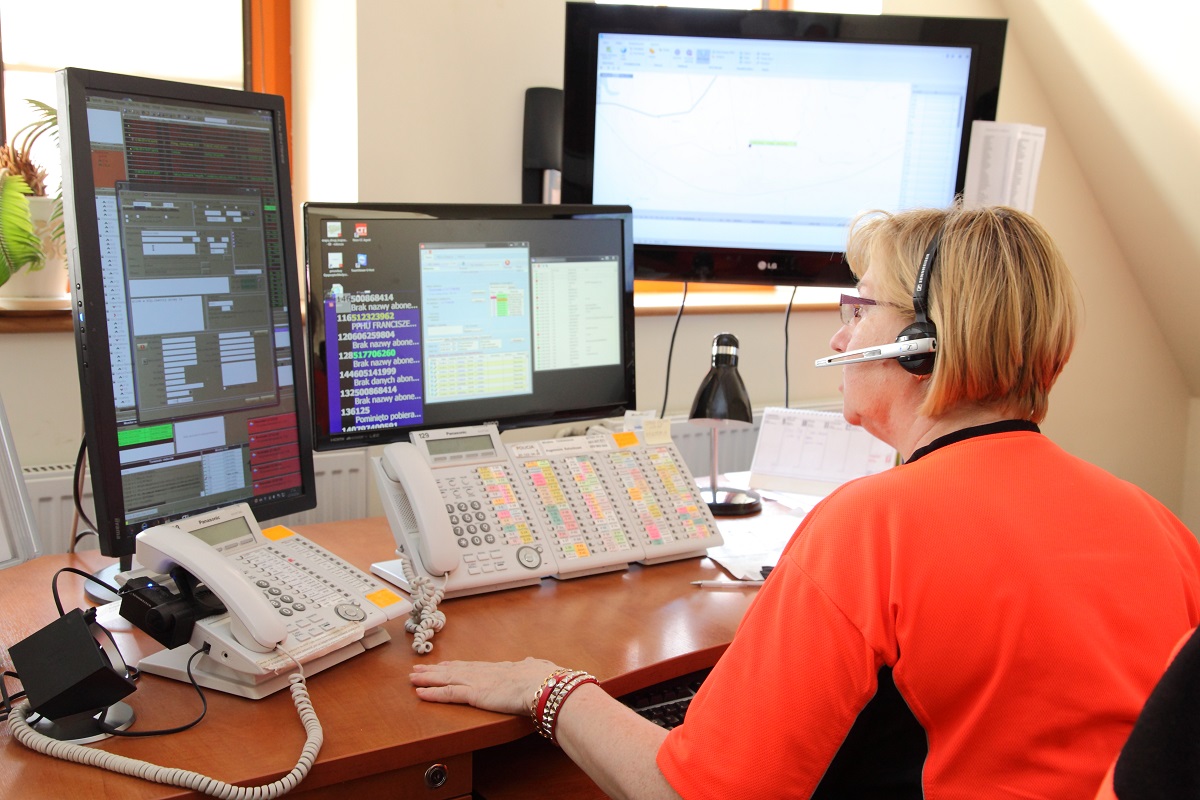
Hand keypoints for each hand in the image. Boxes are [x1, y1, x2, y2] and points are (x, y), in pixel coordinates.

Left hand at [410, 656, 564, 715]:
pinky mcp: (475, 694)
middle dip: (436, 670)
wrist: (545, 686)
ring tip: (413, 678)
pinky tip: (420, 693)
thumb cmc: (546, 680)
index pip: (473, 666)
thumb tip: (533, 662)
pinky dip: (433, 693)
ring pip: (446, 678)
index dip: (456, 665)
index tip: (444, 664)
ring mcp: (478, 682)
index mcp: (500, 668)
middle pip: (455, 669)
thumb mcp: (540, 668)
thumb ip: (533, 666)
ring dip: (428, 679)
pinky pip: (449, 694)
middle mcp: (485, 672)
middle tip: (419, 668)